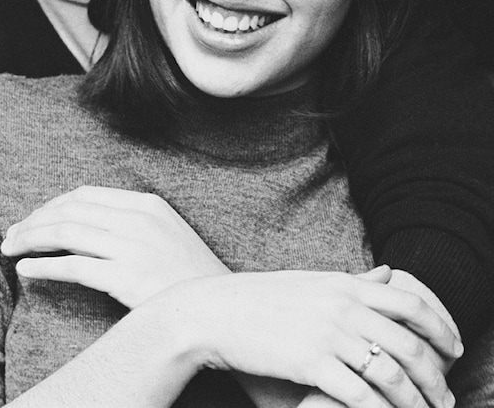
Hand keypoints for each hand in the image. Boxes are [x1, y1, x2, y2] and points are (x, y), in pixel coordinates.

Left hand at [1, 185, 228, 307]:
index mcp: (147, 204)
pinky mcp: (125, 277)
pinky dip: (44, 265)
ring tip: (9, 248)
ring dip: (31, 239)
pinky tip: (26, 269)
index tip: (33, 218)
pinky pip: (73, 265)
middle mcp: (138, 219)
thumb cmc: (189, 277)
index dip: (52, 204)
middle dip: (34, 220)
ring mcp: (132, 247)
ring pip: (66, 232)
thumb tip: (90, 222)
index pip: (86, 194)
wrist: (218, 308)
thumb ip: (134, 222)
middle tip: (11, 234)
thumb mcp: (166, 234)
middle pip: (71, 209)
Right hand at [167, 269, 459, 407]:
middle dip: (436, 376)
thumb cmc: (262, 300)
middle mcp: (343, 306)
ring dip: (417, 400)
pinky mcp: (312, 364)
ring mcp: (328, 334)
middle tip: (447, 397)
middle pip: (410, 342)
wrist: (215, 313)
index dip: (440, 326)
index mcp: (345, 284)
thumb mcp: (312, 282)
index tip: (454, 348)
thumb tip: (388, 274)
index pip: (410, 302)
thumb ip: (353, 281)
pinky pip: (361, 395)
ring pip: (393, 373)